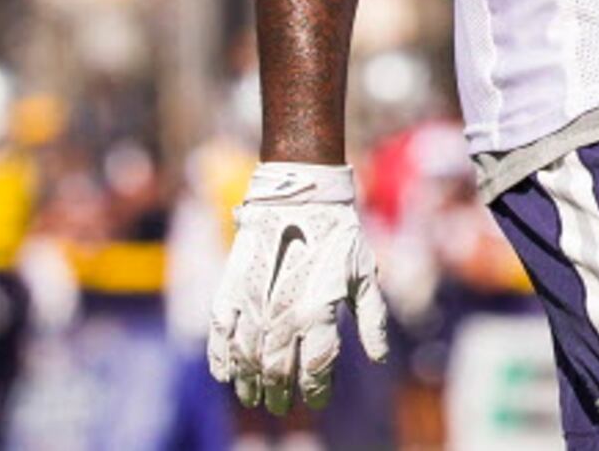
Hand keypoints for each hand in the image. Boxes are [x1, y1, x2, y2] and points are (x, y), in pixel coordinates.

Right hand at [207, 162, 391, 413]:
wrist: (300, 194)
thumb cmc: (339, 234)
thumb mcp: (365, 274)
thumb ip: (372, 319)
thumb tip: (379, 358)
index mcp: (318, 314)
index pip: (315, 369)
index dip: (316, 391)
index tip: (317, 400)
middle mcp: (283, 315)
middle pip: (277, 371)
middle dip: (280, 393)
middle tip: (281, 406)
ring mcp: (252, 304)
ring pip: (247, 359)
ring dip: (250, 383)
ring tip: (254, 398)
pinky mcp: (230, 290)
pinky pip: (219, 334)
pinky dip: (220, 358)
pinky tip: (225, 375)